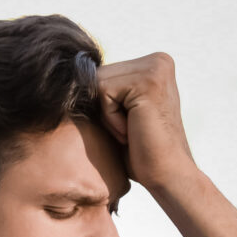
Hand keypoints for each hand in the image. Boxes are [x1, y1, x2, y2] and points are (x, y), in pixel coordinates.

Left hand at [86, 52, 199, 193]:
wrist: (167, 176)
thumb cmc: (142, 150)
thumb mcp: (121, 111)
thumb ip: (107, 89)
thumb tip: (68, 74)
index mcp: (155, 64)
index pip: (104, 73)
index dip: (106, 104)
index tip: (131, 124)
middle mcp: (158, 61)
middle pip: (98, 74)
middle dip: (104, 108)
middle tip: (132, 130)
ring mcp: (155, 68)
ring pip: (98, 82)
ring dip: (107, 114)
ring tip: (132, 130)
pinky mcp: (147, 81)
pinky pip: (103, 92)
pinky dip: (110, 118)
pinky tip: (132, 131)